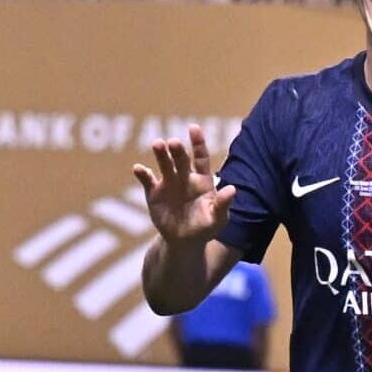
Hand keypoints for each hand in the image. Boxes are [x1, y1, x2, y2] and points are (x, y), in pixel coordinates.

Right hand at [132, 124, 235, 246]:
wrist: (184, 242)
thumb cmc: (205, 228)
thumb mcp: (217, 219)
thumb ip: (222, 204)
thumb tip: (233, 189)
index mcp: (201, 179)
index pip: (200, 157)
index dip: (198, 142)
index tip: (193, 128)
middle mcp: (184, 176)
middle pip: (181, 159)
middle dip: (177, 150)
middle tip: (173, 142)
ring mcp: (168, 183)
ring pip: (164, 165)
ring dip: (160, 154)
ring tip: (157, 144)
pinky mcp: (153, 194)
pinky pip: (147, 181)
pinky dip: (142, 174)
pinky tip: (138, 168)